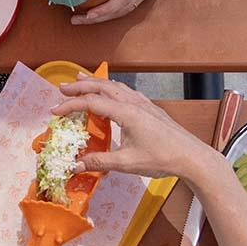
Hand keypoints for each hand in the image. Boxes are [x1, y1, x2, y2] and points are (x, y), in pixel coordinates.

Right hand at [50, 74, 223, 183]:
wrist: (192, 156)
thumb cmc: (162, 158)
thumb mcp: (127, 163)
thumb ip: (99, 162)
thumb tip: (75, 166)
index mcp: (126, 113)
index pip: (92, 103)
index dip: (71, 105)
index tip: (55, 110)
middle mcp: (134, 103)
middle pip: (102, 87)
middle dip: (80, 86)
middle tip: (62, 87)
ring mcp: (144, 104)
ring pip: (115, 86)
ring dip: (96, 83)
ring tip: (82, 79)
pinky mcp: (150, 109)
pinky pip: (127, 91)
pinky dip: (112, 87)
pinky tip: (112, 91)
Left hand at [70, 0, 218, 24]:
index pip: (121, 0)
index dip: (103, 10)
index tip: (87, 15)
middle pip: (120, 11)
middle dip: (98, 18)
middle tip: (76, 20)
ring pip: (126, 10)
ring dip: (106, 16)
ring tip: (85, 18)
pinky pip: (131, 4)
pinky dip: (115, 10)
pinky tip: (103, 9)